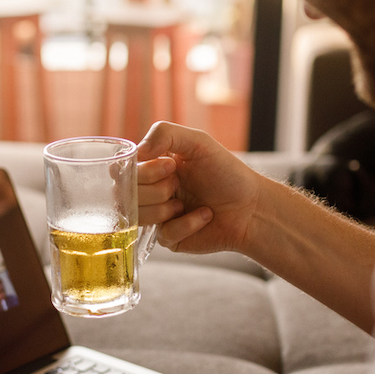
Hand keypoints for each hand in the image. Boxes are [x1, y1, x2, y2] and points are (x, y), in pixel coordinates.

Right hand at [136, 122, 264, 255]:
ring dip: (168, 207)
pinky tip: (204, 216)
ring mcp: (157, 216)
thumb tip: (137, 152)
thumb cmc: (226, 172)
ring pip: (140, 216)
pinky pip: (164, 234)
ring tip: (191, 202)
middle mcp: (149, 192)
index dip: (144, 172)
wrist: (251, 206)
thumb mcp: (198, 142)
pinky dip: (188, 223)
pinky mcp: (169, 239)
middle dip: (159, 189)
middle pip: (126, 195)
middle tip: (180, 184)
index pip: (123, 171)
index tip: (171, 167)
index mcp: (151, 168)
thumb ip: (165, 134)